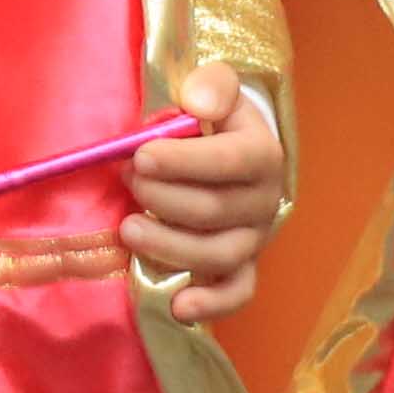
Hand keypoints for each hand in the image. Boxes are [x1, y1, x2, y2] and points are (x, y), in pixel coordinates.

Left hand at [117, 53, 288, 318]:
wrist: (235, 147)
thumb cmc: (216, 119)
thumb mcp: (217, 89)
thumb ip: (212, 85)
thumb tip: (199, 104)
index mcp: (262, 154)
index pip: (229, 161)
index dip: (184, 162)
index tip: (141, 156)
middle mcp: (266, 201)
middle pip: (216, 210)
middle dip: (164, 198)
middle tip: (127, 180)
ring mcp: (254, 237)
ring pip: (221, 254)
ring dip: (172, 246)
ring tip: (129, 230)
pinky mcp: (242, 266)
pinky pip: (237, 292)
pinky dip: (212, 304)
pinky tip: (178, 307)